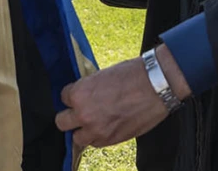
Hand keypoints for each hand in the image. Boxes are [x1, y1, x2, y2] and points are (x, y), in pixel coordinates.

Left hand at [55, 46, 187, 147]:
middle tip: (80, 112)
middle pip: (61, 122)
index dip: (73, 96)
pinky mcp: (111, 140)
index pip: (63, 98)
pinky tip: (107, 126)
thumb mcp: (101, 76)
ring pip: (77, 137)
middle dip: (70, 117)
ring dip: (83, 130)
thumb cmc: (131, 75)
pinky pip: (95, 143)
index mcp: (80, 93)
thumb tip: (83, 96)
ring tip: (94, 122)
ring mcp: (97, 130)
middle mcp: (84, 114)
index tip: (80, 96)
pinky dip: (98, 136)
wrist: (155, 85)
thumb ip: (88, 89)